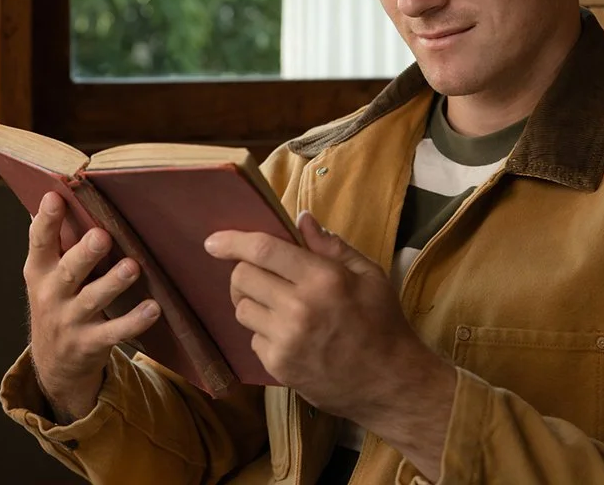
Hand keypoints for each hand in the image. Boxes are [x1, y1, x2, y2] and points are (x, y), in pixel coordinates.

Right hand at [24, 191, 161, 422]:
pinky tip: (153, 308)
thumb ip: (54, 240)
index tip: (55, 196)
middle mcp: (51, 294)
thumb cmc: (58, 300)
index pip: (39, 241)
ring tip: (132, 267)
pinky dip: (134, 321)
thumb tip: (57, 190)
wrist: (54, 362)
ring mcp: (71, 321)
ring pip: (93, 300)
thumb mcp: (46, 273)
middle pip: (69, 271)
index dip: (46, 219)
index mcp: (39, 270)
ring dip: (113, 283)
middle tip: (102, 235)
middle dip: (85, 253)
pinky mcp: (91, 343)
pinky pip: (114, 332)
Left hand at [204, 212, 450, 426]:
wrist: (391, 384)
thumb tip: (300, 218)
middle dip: (245, 271)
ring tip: (278, 305)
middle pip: (242, 277)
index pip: (262, 250)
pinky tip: (289, 335)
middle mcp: (298, 308)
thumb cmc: (383, 323)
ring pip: (241, 308)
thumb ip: (331, 246)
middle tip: (262, 275)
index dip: (232, 241)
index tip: (213, 241)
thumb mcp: (369, 276)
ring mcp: (285, 340)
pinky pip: (252, 338)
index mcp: (322, 278)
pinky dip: (263, 332)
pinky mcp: (278, 366)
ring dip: (252, 301)